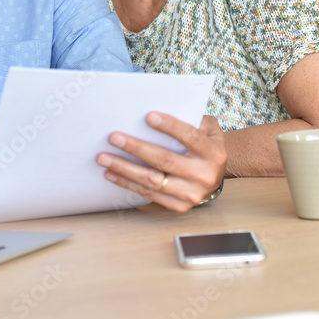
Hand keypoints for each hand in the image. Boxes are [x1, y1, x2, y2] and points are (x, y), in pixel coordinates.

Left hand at [95, 113, 225, 212]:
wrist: (214, 176)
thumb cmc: (205, 146)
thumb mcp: (207, 129)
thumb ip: (190, 119)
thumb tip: (156, 112)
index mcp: (212, 153)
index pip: (190, 137)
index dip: (170, 126)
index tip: (148, 116)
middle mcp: (203, 175)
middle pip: (165, 160)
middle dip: (136, 148)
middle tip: (114, 137)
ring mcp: (191, 194)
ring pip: (152, 181)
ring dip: (124, 168)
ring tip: (104, 158)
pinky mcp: (178, 206)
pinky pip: (148, 194)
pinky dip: (127, 183)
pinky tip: (112, 173)